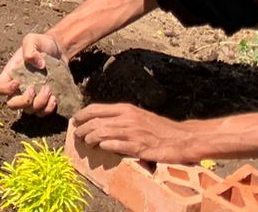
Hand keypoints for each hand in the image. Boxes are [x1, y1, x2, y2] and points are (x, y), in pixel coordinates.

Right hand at [0, 33, 65, 113]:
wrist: (58, 49)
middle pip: (12, 105)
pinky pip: (42, 113)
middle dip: (23, 101)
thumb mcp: (33, 40)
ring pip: (29, 111)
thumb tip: (38, 64)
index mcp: (11, 74)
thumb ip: (30, 49)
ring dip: (39, 104)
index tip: (18, 82)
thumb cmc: (41, 43)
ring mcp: (32, 96)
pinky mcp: (45, 100)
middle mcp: (19, 88)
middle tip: (34, 89)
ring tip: (49, 89)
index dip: (4, 90)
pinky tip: (55, 98)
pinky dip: (48, 109)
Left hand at [72, 104, 196, 163]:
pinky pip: (115, 145)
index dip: (82, 115)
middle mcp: (127, 118)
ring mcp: (132, 132)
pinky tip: (101, 148)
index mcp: (126, 109)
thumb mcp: (139, 116)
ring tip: (86, 143)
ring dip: (90, 139)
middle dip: (82, 128)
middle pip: (95, 122)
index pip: (96, 109)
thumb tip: (103, 121)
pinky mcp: (138, 147)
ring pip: (102, 133)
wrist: (182, 138)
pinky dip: (105, 146)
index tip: (75, 121)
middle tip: (77, 135)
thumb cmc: (160, 128)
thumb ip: (122, 117)